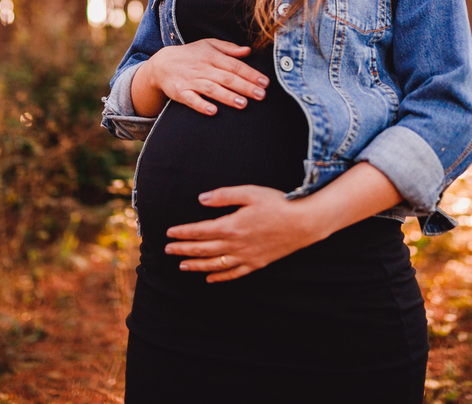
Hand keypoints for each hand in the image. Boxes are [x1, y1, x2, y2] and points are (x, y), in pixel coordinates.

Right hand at [132, 38, 268, 116]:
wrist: (161, 64)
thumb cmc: (190, 55)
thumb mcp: (208, 45)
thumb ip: (229, 48)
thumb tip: (248, 50)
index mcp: (211, 56)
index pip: (234, 65)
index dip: (250, 73)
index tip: (265, 82)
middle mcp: (202, 68)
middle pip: (226, 78)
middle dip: (245, 87)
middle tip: (261, 95)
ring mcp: (190, 80)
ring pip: (211, 89)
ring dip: (227, 97)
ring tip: (243, 104)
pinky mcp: (180, 92)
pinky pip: (191, 100)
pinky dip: (201, 105)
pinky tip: (213, 111)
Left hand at [164, 186, 323, 282]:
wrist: (304, 223)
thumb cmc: (277, 203)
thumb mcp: (250, 192)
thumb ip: (223, 196)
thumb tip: (201, 199)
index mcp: (231, 225)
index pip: (200, 231)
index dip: (182, 233)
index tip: (169, 233)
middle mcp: (235, 245)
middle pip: (203, 249)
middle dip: (183, 250)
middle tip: (168, 250)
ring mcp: (246, 256)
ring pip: (214, 265)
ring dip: (196, 265)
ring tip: (182, 266)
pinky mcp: (256, 263)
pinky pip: (233, 274)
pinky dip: (219, 278)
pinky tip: (209, 279)